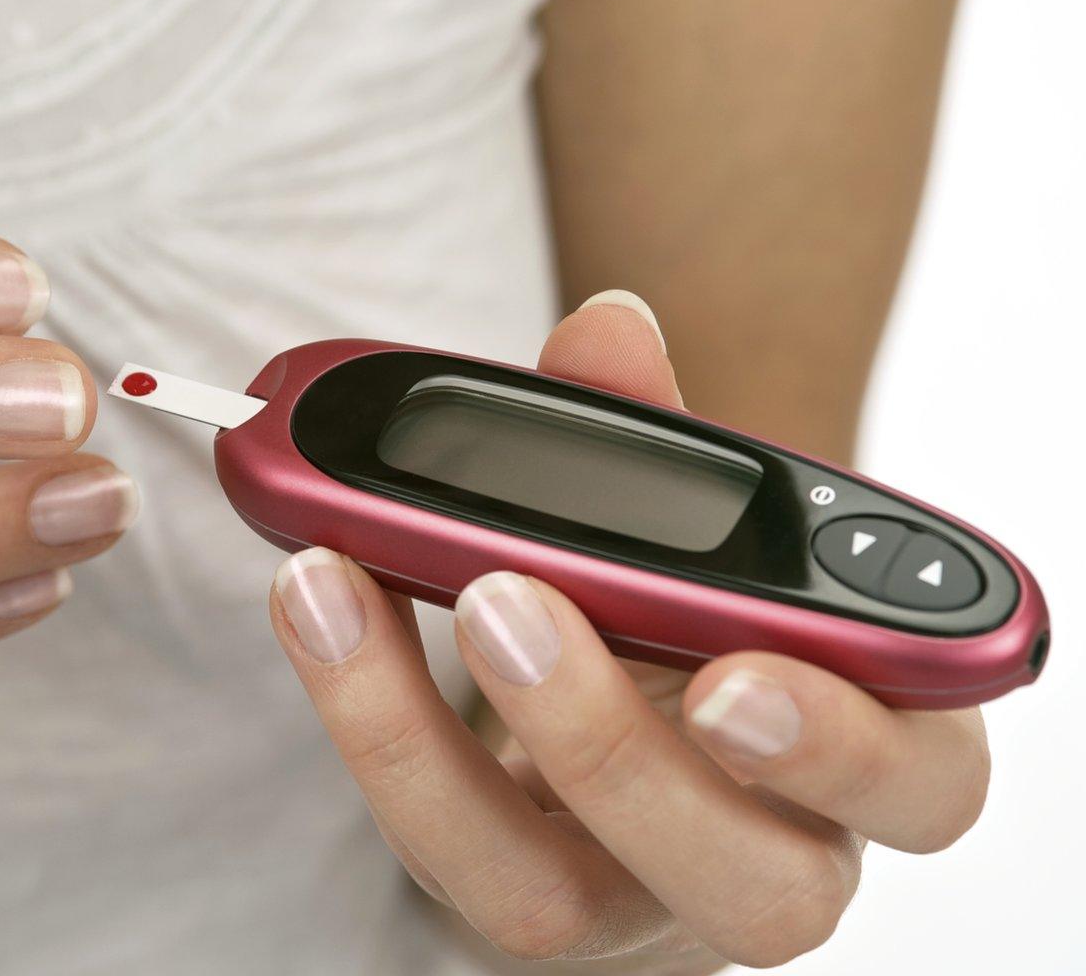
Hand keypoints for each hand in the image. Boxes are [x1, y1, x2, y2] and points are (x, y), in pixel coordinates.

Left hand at [268, 293, 988, 969]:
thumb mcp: (698, 529)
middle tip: (502, 605)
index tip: (732, 673)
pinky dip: (364, 724)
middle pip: (743, 882)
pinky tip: (317, 607)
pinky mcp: (511, 897)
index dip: (838, 747)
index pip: (918, 788)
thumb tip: (604, 329)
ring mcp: (633, 905)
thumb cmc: (695, 621)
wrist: (622, 720)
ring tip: (341, 588)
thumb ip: (660, 436)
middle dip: (610, 747)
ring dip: (424, 740)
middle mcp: (771, 859)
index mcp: (878, 760)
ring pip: (552, 905)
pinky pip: (433, 852)